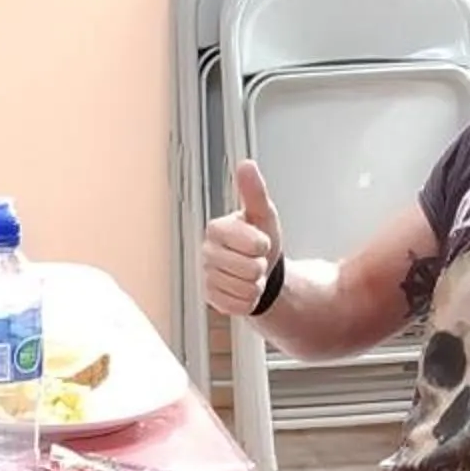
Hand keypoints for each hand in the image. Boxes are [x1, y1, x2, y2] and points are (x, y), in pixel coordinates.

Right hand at [199, 160, 283, 319]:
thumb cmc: (260, 238)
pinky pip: (238, 306)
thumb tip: (246, 164)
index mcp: (216, 228)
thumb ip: (254, 191)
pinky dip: (248, 300)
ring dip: (255, 285)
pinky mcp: (211, 298)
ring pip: (244, 289)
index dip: (262, 245)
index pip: (251, 244)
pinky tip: (244, 288)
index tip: (260, 241)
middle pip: (249, 269)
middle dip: (261, 267)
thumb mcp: (262, 213)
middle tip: (256, 259)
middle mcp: (207, 252)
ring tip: (251, 274)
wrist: (259, 270)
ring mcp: (208, 276)